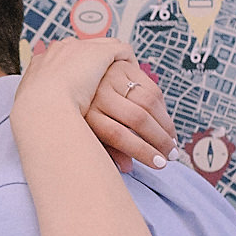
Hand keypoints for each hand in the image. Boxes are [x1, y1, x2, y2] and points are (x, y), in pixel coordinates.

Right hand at [18, 37, 137, 111]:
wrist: (42, 108)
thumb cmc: (36, 116)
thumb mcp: (32, 110)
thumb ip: (41, 108)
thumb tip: (41, 125)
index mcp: (41, 63)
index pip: (60, 60)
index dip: (73, 70)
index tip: (81, 83)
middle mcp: (60, 51)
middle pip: (82, 49)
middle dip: (93, 62)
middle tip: (104, 79)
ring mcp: (80, 49)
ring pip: (103, 46)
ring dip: (113, 61)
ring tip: (124, 80)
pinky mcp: (100, 53)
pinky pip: (121, 51)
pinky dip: (129, 62)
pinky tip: (134, 79)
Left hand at [84, 57, 173, 171]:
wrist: (63, 79)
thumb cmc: (76, 114)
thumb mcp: (87, 134)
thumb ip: (108, 150)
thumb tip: (128, 168)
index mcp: (86, 113)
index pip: (118, 135)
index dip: (142, 151)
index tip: (159, 165)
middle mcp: (98, 93)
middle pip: (137, 118)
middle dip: (159, 139)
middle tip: (172, 155)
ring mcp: (112, 77)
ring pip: (148, 102)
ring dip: (166, 124)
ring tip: (172, 141)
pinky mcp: (124, 67)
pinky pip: (151, 89)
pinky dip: (163, 107)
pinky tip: (166, 122)